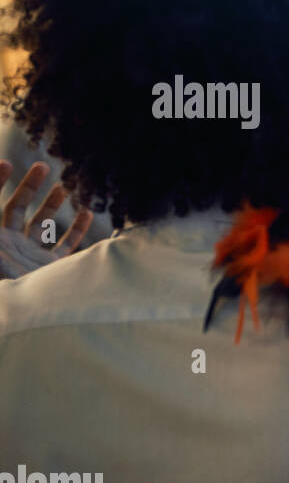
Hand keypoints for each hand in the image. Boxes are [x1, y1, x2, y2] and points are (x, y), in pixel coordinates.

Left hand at [0, 161, 93, 278]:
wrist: (29, 319)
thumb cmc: (7, 283)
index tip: (7, 162)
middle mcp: (11, 244)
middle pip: (19, 207)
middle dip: (30, 186)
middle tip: (43, 165)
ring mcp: (32, 255)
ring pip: (43, 222)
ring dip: (53, 203)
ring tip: (64, 186)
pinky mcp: (51, 268)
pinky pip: (65, 244)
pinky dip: (76, 229)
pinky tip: (86, 213)